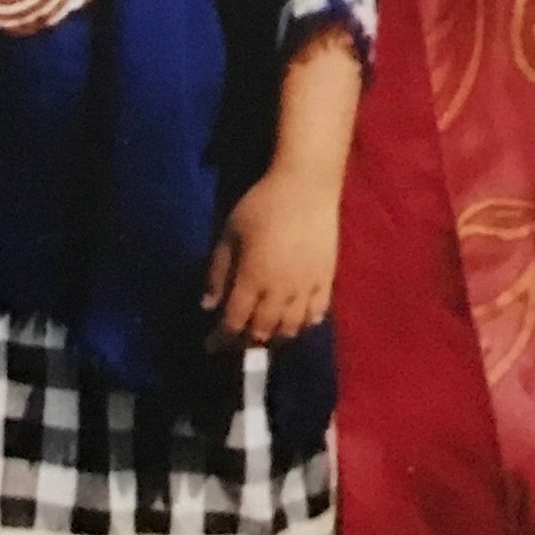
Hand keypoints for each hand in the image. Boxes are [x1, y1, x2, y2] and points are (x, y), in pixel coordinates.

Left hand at [203, 162, 339, 346]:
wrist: (306, 188)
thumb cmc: (261, 205)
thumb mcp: (229, 234)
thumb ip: (217, 271)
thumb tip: (207, 305)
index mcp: (253, 279)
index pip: (234, 322)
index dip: (221, 338)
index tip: (210, 346)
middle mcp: (281, 291)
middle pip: (263, 331)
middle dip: (245, 342)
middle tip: (235, 342)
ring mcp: (307, 288)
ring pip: (292, 328)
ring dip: (275, 337)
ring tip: (263, 336)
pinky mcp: (327, 280)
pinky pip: (318, 313)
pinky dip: (305, 324)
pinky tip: (297, 323)